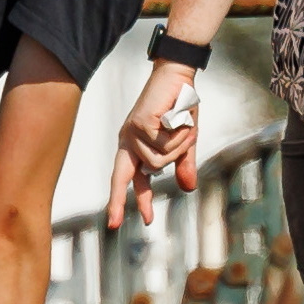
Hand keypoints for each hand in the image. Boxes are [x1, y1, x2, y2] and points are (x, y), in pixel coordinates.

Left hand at [112, 74, 202, 218]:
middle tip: (116, 224)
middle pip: (122, 176)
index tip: (116, 224)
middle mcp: (129, 141)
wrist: (179, 79)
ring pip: (158, 161)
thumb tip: (187, 189)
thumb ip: (183, 164)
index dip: (123, 201)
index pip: (127, 178)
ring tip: (179, 127)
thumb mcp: (184, 142)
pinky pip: (164, 145)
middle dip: (118, 201)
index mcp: (135, 146)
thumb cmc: (179, 108)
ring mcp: (133, 132)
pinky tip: (176, 119)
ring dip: (176, 148)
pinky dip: (177, 135)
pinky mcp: (140, 124)